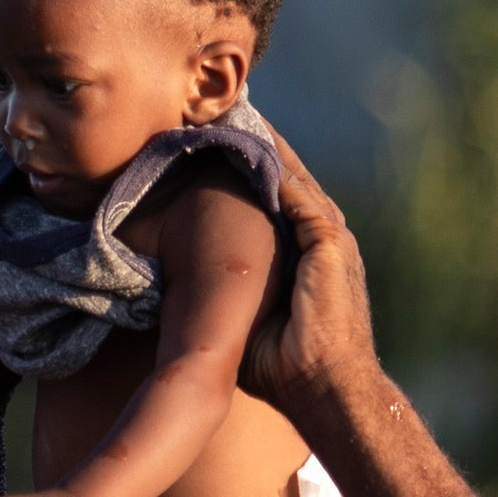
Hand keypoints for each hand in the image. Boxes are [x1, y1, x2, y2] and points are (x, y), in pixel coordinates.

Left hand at [236, 128, 384, 427]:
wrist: (324, 387)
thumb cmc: (280, 366)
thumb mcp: (241, 315)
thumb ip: (217, 288)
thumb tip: (168, 282)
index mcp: (301, 250)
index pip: (272, 195)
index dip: (245, 167)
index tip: (213, 141)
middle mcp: (319, 236)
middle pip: (284, 175)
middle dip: (255, 142)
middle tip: (222, 109)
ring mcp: (328, 237)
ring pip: (292, 176)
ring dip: (263, 144)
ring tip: (232, 112)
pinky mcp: (329, 243)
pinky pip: (300, 195)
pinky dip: (276, 168)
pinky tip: (250, 143)